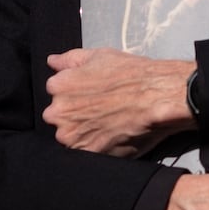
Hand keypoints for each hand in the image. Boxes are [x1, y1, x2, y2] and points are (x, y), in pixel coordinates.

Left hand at [44, 48, 194, 156]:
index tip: (90, 95)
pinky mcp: (86, 153)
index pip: (55, 92)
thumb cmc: (131, 74)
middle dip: (74, 114)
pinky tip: (110, 136)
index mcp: (58, 86)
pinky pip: (83, 152)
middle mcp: (59, 112)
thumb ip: (70, 60)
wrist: (156, 97)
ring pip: (69, 136)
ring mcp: (71, 136)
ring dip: (82, 133)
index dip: (74, 94)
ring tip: (107, 124)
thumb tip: (52, 61)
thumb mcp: (99, 56)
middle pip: (59, 116)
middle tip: (100, 110)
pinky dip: (94, 147)